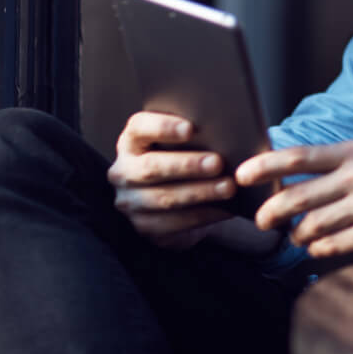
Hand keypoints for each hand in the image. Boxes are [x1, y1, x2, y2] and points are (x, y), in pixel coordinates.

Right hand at [107, 110, 237, 248]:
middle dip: (187, 165)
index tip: (190, 129)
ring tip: (228, 187)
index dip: (163, 127)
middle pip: (152, 167)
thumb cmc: (183, 157)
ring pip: (164, 198)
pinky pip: (172, 223)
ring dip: (199, 193)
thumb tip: (220, 127)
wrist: (176, 197)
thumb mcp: (182, 142)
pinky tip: (223, 209)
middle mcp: (124, 171)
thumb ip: (193, 134)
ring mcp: (130, 201)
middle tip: (218, 163)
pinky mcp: (142, 226)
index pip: (139, 128)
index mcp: (131, 142)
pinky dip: (201, 215)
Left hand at [235, 141, 352, 258]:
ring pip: (309, 226)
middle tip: (263, 221)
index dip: (263, 166)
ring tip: (303, 236)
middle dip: (270, 213)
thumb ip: (339, 165)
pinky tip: (326, 246)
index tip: (240, 175)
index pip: (299, 156)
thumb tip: (289, 179)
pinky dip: (320, 250)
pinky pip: (329, 247)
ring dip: (299, 235)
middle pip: (295, 196)